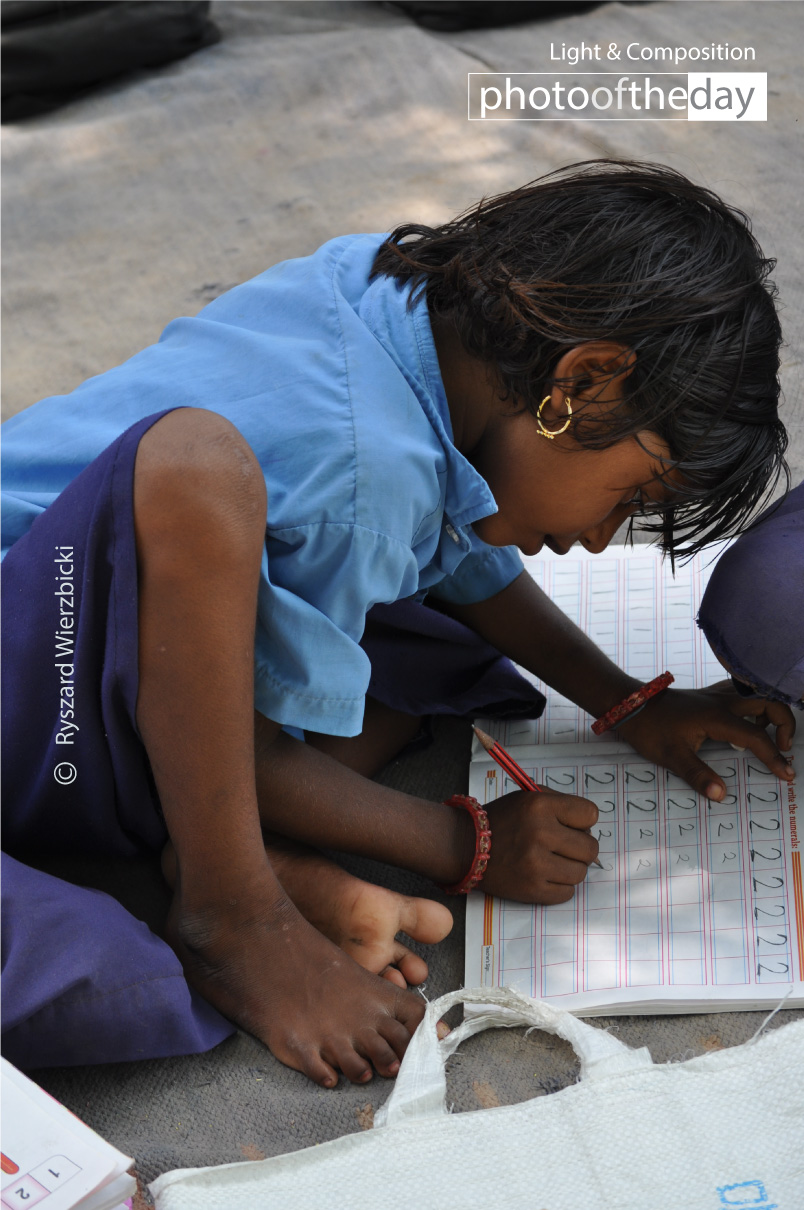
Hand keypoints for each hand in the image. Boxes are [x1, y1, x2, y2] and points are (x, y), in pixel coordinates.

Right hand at [481, 789, 598, 903]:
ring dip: (570, 868)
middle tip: (564, 847)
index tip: (572, 825)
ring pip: (581, 872)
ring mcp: (536, 864)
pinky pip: (567, 893)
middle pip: (590, 848)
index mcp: (540, 806)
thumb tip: (590, 827)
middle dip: (581, 848)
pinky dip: (560, 886)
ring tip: (552, 861)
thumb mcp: (528, 797)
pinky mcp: (532, 889)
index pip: (590, 814)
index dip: (583, 821)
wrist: (466, 846)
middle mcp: (540, 833)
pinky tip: (545, 875)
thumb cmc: (502, 820)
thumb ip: (561, 804)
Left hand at [617, 680, 795, 800]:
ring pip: (757, 694)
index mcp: (718, 717)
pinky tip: (747, 722)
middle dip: (785, 723)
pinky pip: (742, 693)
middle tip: (783, 748)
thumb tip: (721, 795)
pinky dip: (754, 705)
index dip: (775, 757)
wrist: (629, 704)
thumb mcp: (672, 756)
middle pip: (769, 703)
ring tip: (766, 736)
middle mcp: (722, 701)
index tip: (787, 775)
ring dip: (771, 712)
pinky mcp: (709, 694)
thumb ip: (698, 775)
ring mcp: (716, 694)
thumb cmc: (649, 729)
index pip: (757, 737)